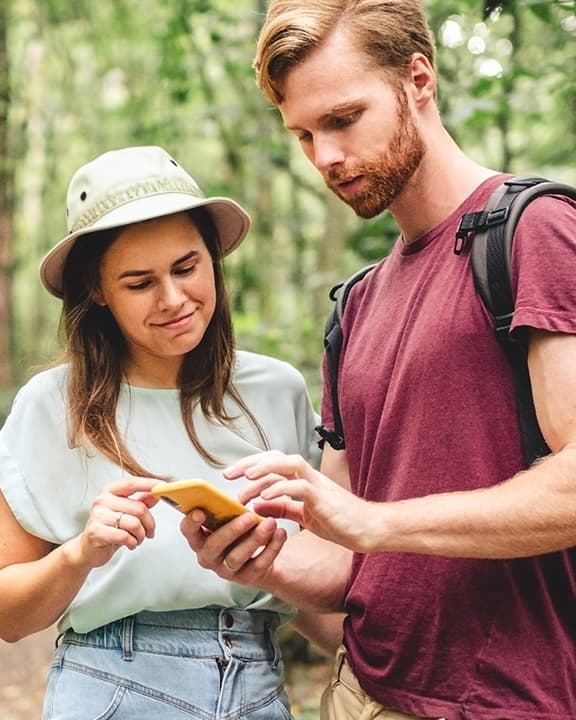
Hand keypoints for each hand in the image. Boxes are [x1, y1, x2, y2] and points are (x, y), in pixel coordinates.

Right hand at [69, 477, 160, 568]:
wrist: (88, 549)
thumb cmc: (109, 529)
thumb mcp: (127, 513)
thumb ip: (141, 502)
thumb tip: (156, 494)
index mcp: (110, 491)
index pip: (132, 483)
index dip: (150, 484)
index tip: (164, 486)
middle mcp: (102, 500)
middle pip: (139, 508)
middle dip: (149, 523)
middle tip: (150, 532)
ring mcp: (98, 515)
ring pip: (134, 523)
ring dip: (141, 535)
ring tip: (137, 539)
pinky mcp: (96, 531)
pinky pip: (124, 536)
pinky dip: (132, 542)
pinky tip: (130, 543)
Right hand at [180, 509, 287, 588]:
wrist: (259, 554)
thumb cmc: (239, 530)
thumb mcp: (229, 517)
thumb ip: (225, 508)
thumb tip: (229, 497)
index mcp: (200, 538)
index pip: (188, 531)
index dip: (191, 522)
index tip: (200, 511)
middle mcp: (209, 557)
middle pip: (214, 546)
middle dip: (231, 530)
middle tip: (249, 516)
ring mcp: (227, 570)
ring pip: (237, 557)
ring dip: (255, 538)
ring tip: (270, 523)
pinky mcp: (247, 578)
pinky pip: (259, 564)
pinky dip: (272, 548)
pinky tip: (280, 533)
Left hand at [224, 450, 374, 552]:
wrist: (368, 530)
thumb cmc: (339, 522)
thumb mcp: (304, 515)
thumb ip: (282, 508)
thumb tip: (257, 505)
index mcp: (303, 479)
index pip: (273, 462)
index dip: (251, 465)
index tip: (230, 475)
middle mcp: (308, 476)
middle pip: (276, 457)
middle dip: (250, 463)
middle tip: (227, 474)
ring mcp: (316, 484)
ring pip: (287, 465)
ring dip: (263, 471)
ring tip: (244, 483)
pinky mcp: (323, 497)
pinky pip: (298, 486)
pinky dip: (280, 489)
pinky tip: (264, 499)